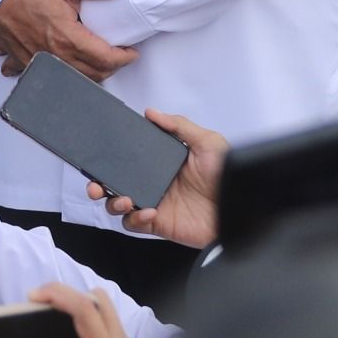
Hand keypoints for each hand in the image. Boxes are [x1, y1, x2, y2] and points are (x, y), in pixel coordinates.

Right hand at [0, 0, 132, 80]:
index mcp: (65, 36)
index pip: (103, 58)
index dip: (123, 58)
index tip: (131, 52)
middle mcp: (52, 54)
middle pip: (91, 74)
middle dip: (111, 67)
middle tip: (119, 55)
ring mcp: (38, 61)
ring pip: (72, 79)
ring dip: (90, 74)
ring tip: (98, 61)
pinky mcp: (26, 61)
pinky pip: (47, 79)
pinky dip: (60, 78)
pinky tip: (65, 71)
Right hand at [88, 109, 226, 248]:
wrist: (242, 208)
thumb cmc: (229, 175)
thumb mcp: (208, 142)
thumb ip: (179, 126)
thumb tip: (152, 112)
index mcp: (162, 162)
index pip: (128, 158)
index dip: (110, 158)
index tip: (99, 153)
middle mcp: (154, 183)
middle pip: (115, 183)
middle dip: (98, 183)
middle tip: (94, 183)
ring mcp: (155, 203)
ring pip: (118, 205)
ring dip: (112, 201)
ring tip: (122, 198)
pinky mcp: (159, 224)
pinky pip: (134, 223)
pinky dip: (134, 217)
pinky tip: (147, 210)